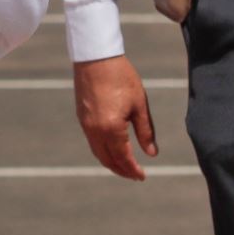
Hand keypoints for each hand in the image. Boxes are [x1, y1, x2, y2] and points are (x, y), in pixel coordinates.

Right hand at [73, 56, 157, 180]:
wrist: (96, 58)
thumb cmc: (121, 77)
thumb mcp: (139, 105)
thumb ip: (145, 131)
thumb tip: (151, 153)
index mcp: (111, 128)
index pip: (123, 158)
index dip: (133, 170)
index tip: (142, 177)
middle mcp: (95, 130)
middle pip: (107, 159)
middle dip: (121, 170)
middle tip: (135, 176)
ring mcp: (85, 124)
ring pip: (97, 152)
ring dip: (111, 162)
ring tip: (124, 166)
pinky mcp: (82, 117)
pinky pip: (92, 142)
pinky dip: (102, 151)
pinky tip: (111, 149)